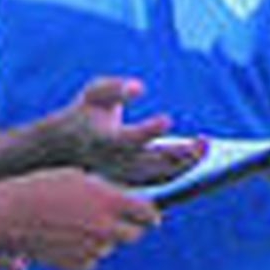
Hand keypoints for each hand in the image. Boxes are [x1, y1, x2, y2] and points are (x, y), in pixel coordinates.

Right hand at [5, 167, 160, 269]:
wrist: (11, 216)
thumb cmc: (42, 188)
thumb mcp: (79, 178)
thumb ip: (107, 192)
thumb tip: (126, 202)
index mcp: (111, 200)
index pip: (148, 213)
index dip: (149, 214)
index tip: (149, 217)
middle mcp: (107, 226)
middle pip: (134, 235)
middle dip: (129, 228)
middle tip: (115, 222)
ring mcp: (93, 249)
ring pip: (109, 247)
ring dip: (100, 239)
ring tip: (75, 226)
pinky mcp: (78, 265)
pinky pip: (91, 262)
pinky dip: (83, 255)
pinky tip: (65, 241)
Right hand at [46, 77, 205, 184]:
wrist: (65, 147)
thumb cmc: (85, 113)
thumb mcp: (94, 94)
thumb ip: (114, 88)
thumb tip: (138, 87)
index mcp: (105, 140)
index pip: (128, 139)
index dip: (148, 131)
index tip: (167, 120)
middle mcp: (116, 163)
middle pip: (152, 164)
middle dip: (180, 155)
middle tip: (204, 141)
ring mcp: (124, 176)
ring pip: (159, 176)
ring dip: (185, 164)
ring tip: (204, 145)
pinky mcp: (132, 182)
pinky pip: (160, 180)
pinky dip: (180, 170)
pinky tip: (196, 154)